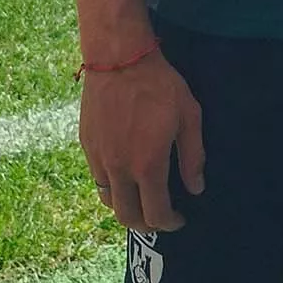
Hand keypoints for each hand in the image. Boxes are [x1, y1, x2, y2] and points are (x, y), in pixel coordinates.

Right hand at [79, 48, 204, 233]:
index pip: (155, 213)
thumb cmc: (159, 85)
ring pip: (108, 201)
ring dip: (125, 208)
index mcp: (147, 165)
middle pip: (127, 216)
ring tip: (141, 199)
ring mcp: (99, 157)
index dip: (169, 223)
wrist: (119, 57)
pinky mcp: (86, 145)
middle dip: (146, 225)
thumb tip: (196, 188)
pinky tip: (124, 175)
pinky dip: (111, 187)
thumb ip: (193, 157)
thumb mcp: (189, 117)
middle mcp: (119, 168)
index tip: (179, 219)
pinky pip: (97, 178)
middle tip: (160, 217)